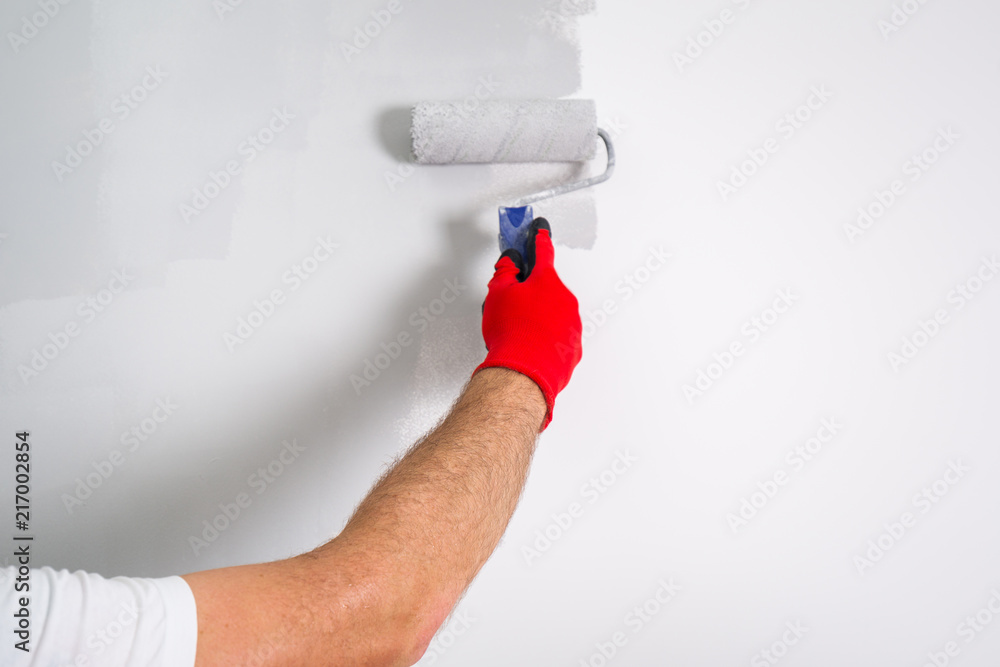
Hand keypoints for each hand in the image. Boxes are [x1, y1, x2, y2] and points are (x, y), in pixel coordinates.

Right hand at [475, 219, 582, 430]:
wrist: (525, 373)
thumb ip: (505, 272)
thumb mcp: (497, 294)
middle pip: (547, 288)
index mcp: (547, 281)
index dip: (539, 240)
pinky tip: (528, 347)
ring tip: (518, 333)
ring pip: (553, 314)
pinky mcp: (573, 348)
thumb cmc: (513, 334)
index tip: (541, 231)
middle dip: (531, 294)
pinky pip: (557, 337)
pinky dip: (545, 339)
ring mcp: (572, 325)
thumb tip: (510, 263)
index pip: (543, 252)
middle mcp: (565, 300)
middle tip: (512, 306)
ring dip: (538, 319)